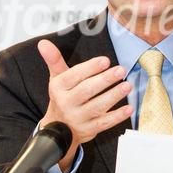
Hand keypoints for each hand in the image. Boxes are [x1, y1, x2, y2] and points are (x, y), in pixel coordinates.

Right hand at [37, 39, 132, 172]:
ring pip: (97, 107)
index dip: (90, 68)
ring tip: (127, 85)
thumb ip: (54, 60)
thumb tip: (43, 43)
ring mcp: (78, 118)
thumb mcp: (57, 78)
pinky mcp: (88, 130)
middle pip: (87, 90)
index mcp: (59, 88)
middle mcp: (66, 103)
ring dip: (114, 96)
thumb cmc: (62, 97)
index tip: (105, 61)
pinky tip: (129, 108)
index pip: (74, 76)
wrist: (57, 130)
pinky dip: (117, 116)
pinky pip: (104, 123)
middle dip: (105, 80)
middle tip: (120, 70)